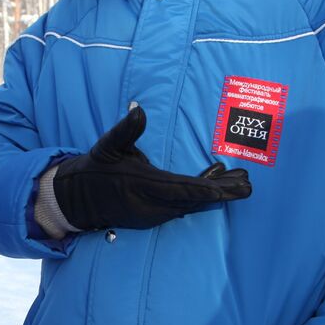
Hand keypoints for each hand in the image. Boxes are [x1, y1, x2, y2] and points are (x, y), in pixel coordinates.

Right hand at [52, 106, 251, 230]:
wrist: (77, 200)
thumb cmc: (96, 169)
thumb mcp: (107, 147)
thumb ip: (126, 130)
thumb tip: (138, 108)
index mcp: (143, 186)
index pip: (183, 188)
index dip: (209, 188)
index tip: (231, 188)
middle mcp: (152, 205)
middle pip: (194, 199)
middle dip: (222, 192)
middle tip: (247, 185)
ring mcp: (153, 214)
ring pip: (191, 203)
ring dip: (215, 193)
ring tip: (240, 181)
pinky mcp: (153, 217)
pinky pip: (182, 205)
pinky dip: (200, 195)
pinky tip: (215, 181)